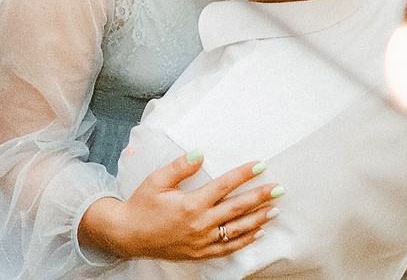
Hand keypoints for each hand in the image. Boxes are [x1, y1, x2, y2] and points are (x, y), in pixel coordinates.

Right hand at [81, 155, 279, 260]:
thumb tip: (200, 154)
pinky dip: (246, 240)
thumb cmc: (141, 206)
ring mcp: (203, 240)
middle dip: (260, 197)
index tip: (259, 166)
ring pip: (238, 229)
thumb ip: (179, 167)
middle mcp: (200, 223)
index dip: (243, 174)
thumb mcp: (156, 181)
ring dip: (258, 219)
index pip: (223, 185)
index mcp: (190, 204)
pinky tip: (258, 232)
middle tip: (277, 188)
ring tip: (275, 209)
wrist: (129, 235)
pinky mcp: (202, 252)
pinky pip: (230, 247)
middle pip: (237, 208)